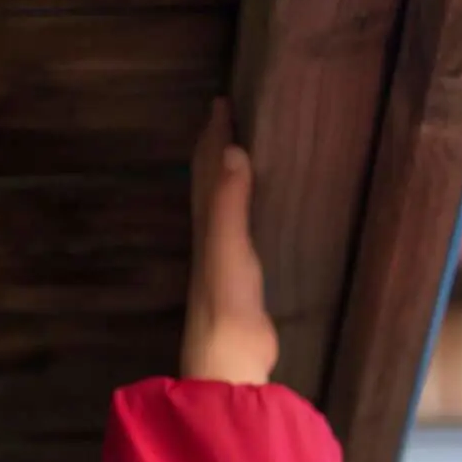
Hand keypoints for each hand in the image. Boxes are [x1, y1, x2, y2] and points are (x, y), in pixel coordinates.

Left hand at [180, 99, 276, 385]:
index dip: (214, 135)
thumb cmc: (227, 304)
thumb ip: (229, 203)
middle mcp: (210, 238)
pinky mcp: (244, 279)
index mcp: (206, 226)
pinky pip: (242, 228)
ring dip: (228, 175)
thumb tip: (232, 150)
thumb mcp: (229, 247)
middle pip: (208, 184)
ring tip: (242, 150)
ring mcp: (225, 259)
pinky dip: (245, 208)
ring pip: (223, 204)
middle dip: (215, 148)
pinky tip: (256, 211)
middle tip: (227, 115)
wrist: (229, 361)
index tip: (221, 100)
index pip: (207, 170)